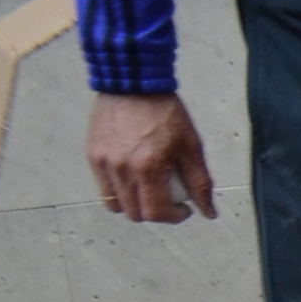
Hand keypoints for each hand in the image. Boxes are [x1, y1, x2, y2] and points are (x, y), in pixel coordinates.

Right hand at [86, 92, 214, 223]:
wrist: (133, 83)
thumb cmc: (166, 113)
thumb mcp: (191, 147)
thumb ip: (200, 183)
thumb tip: (208, 212)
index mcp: (147, 168)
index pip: (155, 213)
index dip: (173, 218)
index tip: (184, 209)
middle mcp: (121, 169)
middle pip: (135, 213)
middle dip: (155, 213)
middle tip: (168, 200)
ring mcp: (103, 162)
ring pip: (116, 204)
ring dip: (134, 205)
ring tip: (149, 190)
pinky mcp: (92, 154)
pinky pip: (103, 186)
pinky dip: (118, 190)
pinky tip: (133, 176)